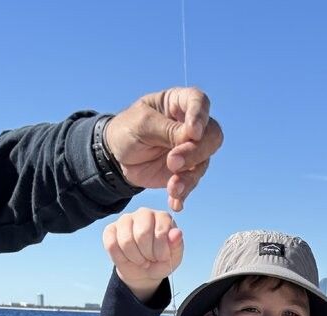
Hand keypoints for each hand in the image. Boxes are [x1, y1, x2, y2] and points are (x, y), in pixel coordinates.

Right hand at [103, 208, 183, 300]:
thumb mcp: (174, 258)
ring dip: (135, 258)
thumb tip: (177, 233)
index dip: (160, 252)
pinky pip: (112, 245)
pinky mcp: (110, 229)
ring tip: (141, 259)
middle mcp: (144, 213)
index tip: (162, 258)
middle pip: (142, 235)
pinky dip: (121, 258)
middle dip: (147, 255)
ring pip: (126, 241)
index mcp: (162, 217)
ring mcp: (126, 219)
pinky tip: (127, 257)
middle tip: (150, 259)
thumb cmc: (160, 262)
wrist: (143, 272)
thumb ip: (177, 246)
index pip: (160, 233)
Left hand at [105, 87, 222, 211]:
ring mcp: (190, 150)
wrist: (116, 156)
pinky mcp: (185, 172)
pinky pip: (192, 183)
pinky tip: (175, 202)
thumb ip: (166, 129)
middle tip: (173, 162)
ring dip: (189, 177)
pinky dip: (184, 193)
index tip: (193, 132)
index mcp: (178, 104)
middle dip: (195, 152)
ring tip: (173, 187)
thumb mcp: (141, 124)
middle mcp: (190, 126)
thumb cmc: (126, 130)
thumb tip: (192, 136)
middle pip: (211, 136)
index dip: (200, 116)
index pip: (199, 102)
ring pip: (203, 162)